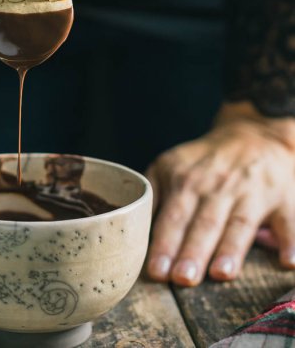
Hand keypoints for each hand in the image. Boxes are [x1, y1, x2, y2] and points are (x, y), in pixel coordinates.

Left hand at [146, 101, 294, 285]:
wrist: (253, 134)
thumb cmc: (204, 160)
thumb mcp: (169, 165)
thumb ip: (152, 193)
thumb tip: (133, 228)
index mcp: (187, 181)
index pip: (173, 216)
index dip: (164, 244)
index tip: (155, 271)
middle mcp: (218, 186)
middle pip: (204, 223)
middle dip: (192, 251)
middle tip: (182, 278)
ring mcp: (252, 192)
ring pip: (240, 224)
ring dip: (231, 250)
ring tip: (220, 274)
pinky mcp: (283, 199)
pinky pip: (289, 223)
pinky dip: (290, 242)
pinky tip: (286, 262)